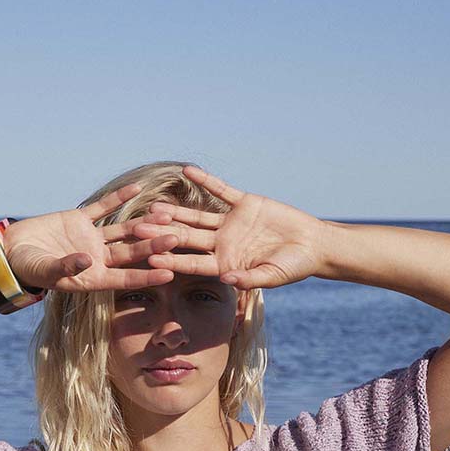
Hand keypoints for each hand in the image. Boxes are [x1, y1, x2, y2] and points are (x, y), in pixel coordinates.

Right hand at [3, 182, 181, 292]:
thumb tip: (86, 261)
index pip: (126, 278)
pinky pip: (102, 208)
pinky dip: (118, 198)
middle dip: (154, 245)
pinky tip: (137, 188)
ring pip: (122, 231)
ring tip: (167, 213)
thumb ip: (67, 267)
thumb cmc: (28, 269)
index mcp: (93, 278)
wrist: (10, 253)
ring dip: (143, 222)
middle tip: (178, 238)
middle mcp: (97, 259)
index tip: (170, 272)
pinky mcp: (80, 220)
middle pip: (131, 253)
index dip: (147, 276)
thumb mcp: (46, 271)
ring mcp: (91, 239)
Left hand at [129, 164, 328, 289]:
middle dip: (163, 234)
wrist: (312, 245)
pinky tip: (188, 170)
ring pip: (197, 216)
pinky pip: (221, 190)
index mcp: (225, 264)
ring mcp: (230, 223)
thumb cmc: (294, 267)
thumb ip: (250, 279)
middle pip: (187, 239)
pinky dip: (206, 181)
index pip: (192, 263)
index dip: (172, 260)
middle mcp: (222, 244)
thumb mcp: (272, 276)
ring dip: (176, 211)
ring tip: (154, 205)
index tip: (150, 259)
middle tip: (137, 230)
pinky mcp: (243, 204)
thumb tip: (228, 280)